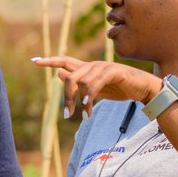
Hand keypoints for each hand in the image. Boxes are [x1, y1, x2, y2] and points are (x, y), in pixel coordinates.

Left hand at [32, 56, 160, 118]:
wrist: (143, 89)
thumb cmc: (120, 88)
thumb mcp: (96, 88)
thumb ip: (79, 82)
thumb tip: (59, 74)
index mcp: (88, 68)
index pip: (65, 60)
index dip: (49, 61)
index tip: (34, 61)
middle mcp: (93, 65)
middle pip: (70, 75)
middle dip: (66, 96)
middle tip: (67, 114)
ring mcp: (103, 67)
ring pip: (81, 82)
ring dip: (79, 101)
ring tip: (82, 115)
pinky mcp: (113, 72)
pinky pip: (95, 85)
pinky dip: (89, 97)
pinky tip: (88, 109)